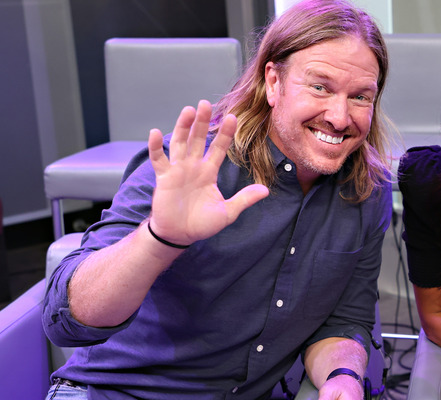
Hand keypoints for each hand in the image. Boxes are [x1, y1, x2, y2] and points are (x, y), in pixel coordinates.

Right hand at [147, 100, 268, 245]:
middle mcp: (193, 166)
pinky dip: (156, 146)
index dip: (225, 133)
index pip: (219, 148)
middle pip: (198, 139)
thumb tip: (266, 190)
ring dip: (182, 126)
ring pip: (179, 143)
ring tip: (188, 110)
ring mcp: (178, 170)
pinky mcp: (164, 177)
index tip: (233, 118)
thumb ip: (244, 199)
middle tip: (206, 104)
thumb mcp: (228, 212)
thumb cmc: (202, 224)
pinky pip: (159, 159)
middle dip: (203, 122)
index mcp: (209, 172)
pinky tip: (156, 133)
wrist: (180, 235)